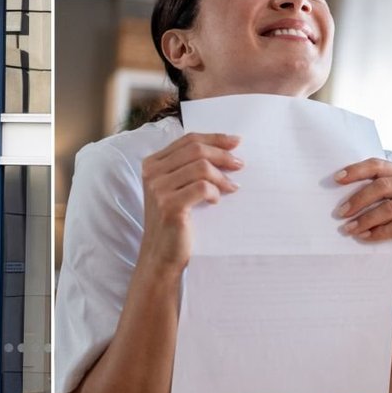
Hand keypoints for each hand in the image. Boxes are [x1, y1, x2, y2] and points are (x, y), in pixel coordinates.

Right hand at [140, 132, 240, 270]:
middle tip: (240, 165)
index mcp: (153, 164)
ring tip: (231, 188)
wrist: (163, 254)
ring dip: (221, 177)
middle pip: (196, 150)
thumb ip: (193, 167)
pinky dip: (215, 192)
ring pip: (201, 167)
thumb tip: (230, 148)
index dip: (215, 138)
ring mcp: (158, 189)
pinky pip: (202, 187)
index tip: (236, 142)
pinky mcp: (169, 205)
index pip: (188, 140)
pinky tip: (216, 201)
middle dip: (223, 155)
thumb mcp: (180, 188)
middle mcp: (152, 173)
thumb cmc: (177, 219)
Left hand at [334, 159, 391, 270]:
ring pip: (390, 208)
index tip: (336, 179)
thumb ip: (377, 191)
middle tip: (340, 212)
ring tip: (348, 229)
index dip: (357, 170)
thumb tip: (340, 195)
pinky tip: (364, 237)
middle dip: (358, 199)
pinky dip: (378, 233)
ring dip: (365, 219)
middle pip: (383, 186)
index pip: (378, 165)